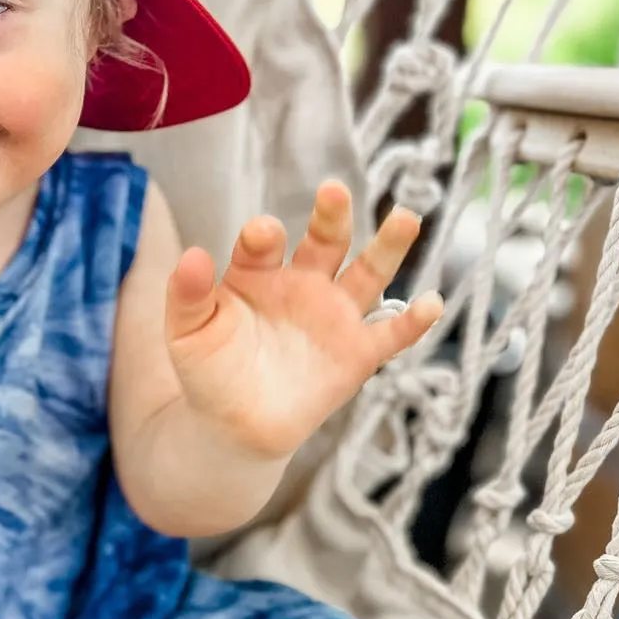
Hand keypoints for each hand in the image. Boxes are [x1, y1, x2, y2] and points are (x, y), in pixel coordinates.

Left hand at [165, 181, 442, 461]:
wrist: (232, 426)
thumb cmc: (209, 371)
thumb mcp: (188, 332)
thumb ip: (187, 296)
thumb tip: (191, 256)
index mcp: (258, 273)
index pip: (264, 245)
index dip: (263, 237)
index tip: (263, 233)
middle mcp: (302, 284)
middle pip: (325, 241)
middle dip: (331, 217)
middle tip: (334, 192)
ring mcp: (334, 316)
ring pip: (369, 273)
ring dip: (388, 246)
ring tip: (406, 218)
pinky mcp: (357, 354)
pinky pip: (391, 334)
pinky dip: (413, 321)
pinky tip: (431, 303)